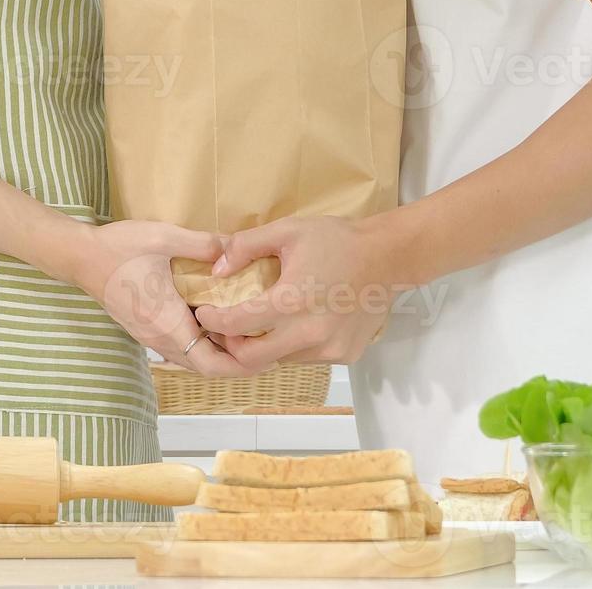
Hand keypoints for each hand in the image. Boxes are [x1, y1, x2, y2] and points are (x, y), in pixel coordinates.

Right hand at [46, 219, 257, 377]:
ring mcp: (150, 337)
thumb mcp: (163, 237)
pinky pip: (181, 348)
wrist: (79, 257)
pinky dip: (203, 343)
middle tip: (264, 340)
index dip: (243, 365)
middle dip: (238, 360)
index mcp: (167, 323)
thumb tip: (237, 245)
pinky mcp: (146, 330)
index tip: (268, 351)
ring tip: (246, 331)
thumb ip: (202, 243)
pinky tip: (216, 320)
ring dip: (220, 352)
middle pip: (206, 367)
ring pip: (193, 360)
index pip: (211, 364)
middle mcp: (159, 338)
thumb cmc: (118, 248)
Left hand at [194, 215, 410, 371]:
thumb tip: (215, 270)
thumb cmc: (335, 240)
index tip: (203, 314)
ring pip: (279, 359)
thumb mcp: (287, 231)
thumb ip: (244, 247)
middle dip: (231, 345)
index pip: (237, 324)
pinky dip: (290, 346)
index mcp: (292, 300)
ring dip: (262, 347)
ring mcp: (329, 348)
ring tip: (258, 325)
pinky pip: (304, 358)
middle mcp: (310, 332)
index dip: (212, 322)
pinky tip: (293, 325)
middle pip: (252, 358)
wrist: (388, 257)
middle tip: (225, 329)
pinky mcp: (344, 355)